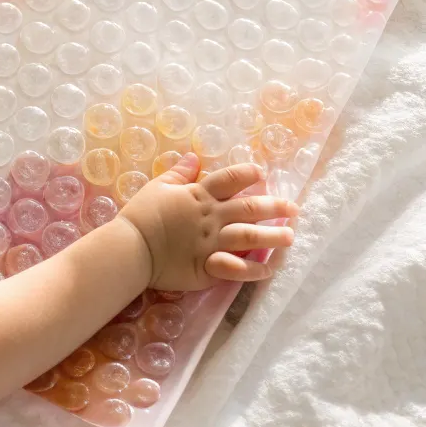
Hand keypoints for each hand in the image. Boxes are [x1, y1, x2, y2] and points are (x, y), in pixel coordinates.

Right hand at [120, 155, 297, 290]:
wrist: (132, 247)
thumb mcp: (158, 186)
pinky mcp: (208, 267)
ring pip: (249, 236)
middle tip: (293, 208)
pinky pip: (236, 268)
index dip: (248, 174)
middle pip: (249, 208)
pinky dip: (253, 270)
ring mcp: (212, 243)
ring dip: (272, 236)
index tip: (263, 174)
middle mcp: (212, 217)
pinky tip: (268, 269)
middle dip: (274, 206)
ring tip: (290, 236)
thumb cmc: (142, 215)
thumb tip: (195, 157)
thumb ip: (180, 173)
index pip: (230, 179)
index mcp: (199, 195)